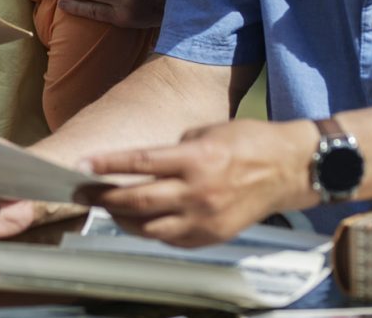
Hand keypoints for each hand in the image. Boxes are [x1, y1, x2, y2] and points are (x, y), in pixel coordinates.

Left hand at [76, 118, 314, 246]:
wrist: (290, 169)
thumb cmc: (250, 142)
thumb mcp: (208, 131)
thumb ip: (174, 150)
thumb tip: (145, 165)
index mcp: (197, 158)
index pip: (140, 163)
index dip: (107, 165)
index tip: (82, 166)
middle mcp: (198, 191)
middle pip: (138, 200)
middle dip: (104, 197)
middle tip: (83, 192)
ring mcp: (205, 219)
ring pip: (149, 228)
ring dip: (123, 218)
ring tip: (109, 208)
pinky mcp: (212, 237)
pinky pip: (171, 239)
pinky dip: (151, 230)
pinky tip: (141, 220)